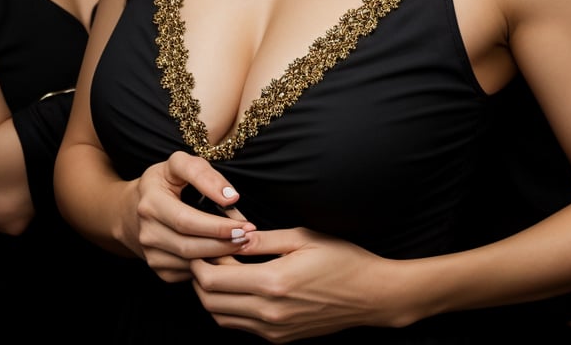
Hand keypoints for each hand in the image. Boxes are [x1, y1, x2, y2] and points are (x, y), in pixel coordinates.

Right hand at [134, 151, 255, 283]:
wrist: (133, 209)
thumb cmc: (165, 182)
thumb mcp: (179, 165)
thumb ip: (203, 173)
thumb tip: (230, 197)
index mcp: (150, 202)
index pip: (186, 220)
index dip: (217, 224)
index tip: (244, 221)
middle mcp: (146, 230)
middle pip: (189, 244)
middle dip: (223, 242)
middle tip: (249, 235)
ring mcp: (149, 253)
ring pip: (190, 262)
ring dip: (220, 255)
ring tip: (243, 243)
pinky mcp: (158, 267)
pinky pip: (188, 272)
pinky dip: (210, 265)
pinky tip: (226, 253)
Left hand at [190, 228, 397, 340]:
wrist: (370, 295)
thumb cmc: (341, 259)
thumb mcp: (302, 237)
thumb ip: (263, 239)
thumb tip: (231, 235)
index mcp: (272, 283)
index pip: (214, 280)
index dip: (200, 261)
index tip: (200, 243)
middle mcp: (268, 313)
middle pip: (211, 302)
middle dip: (200, 278)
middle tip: (204, 254)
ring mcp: (274, 330)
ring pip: (222, 318)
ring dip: (213, 295)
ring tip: (219, 268)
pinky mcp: (280, 338)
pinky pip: (241, 326)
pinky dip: (230, 308)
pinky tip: (239, 286)